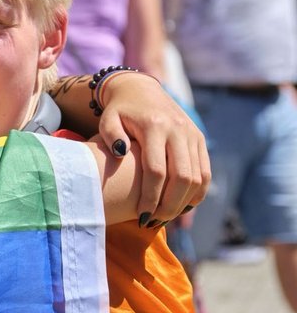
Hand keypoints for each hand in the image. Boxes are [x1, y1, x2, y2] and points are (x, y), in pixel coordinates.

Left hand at [95, 72, 209, 222]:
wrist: (140, 90)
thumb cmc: (119, 111)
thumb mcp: (108, 119)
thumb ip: (109, 135)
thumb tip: (120, 153)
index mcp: (155, 126)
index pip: (157, 171)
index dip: (151, 197)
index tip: (141, 216)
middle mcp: (178, 130)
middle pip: (182, 177)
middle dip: (170, 205)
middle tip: (154, 222)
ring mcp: (192, 134)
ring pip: (198, 177)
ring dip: (184, 202)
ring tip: (165, 217)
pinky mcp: (200, 139)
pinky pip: (205, 172)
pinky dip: (197, 192)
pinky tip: (182, 207)